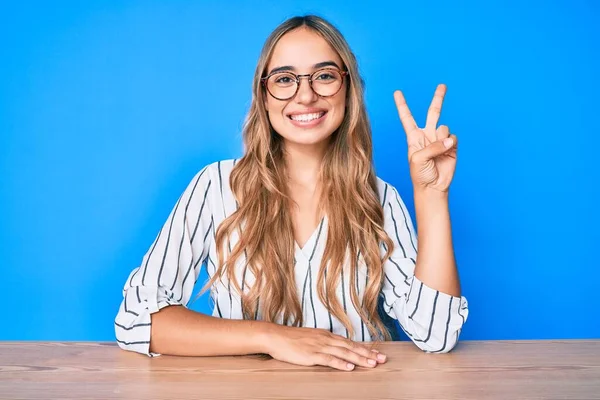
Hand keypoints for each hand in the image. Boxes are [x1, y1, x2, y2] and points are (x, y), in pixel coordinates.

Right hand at [263, 325, 386, 370]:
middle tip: (382, 359)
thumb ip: (323, 342)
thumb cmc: (291, 339)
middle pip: (351, 347)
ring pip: (344, 353)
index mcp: (326, 336)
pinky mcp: (312, 355)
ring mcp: (319, 346)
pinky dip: (340, 363)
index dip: (364, 348)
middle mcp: (326, 339)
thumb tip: (334, 348)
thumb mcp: (311, 338)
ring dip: (359, 358)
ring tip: (371, 364)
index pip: (350, 342)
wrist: (275, 336)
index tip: (377, 353)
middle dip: (368, 354)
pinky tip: (349, 367)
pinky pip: (329, 359)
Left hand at [394, 84, 457, 192]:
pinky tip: (448, 151)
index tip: (397, 92)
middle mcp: (427, 135)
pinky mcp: (452, 146)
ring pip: (444, 128)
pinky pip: (454, 137)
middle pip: (433, 112)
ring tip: (438, 151)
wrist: (433, 187)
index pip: (407, 117)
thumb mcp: (418, 158)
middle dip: (438, 98)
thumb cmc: (420, 174)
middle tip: (442, 85)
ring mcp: (440, 140)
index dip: (402, 105)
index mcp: (414, 137)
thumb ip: (432, 146)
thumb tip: (449, 139)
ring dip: (441, 138)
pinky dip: (451, 143)